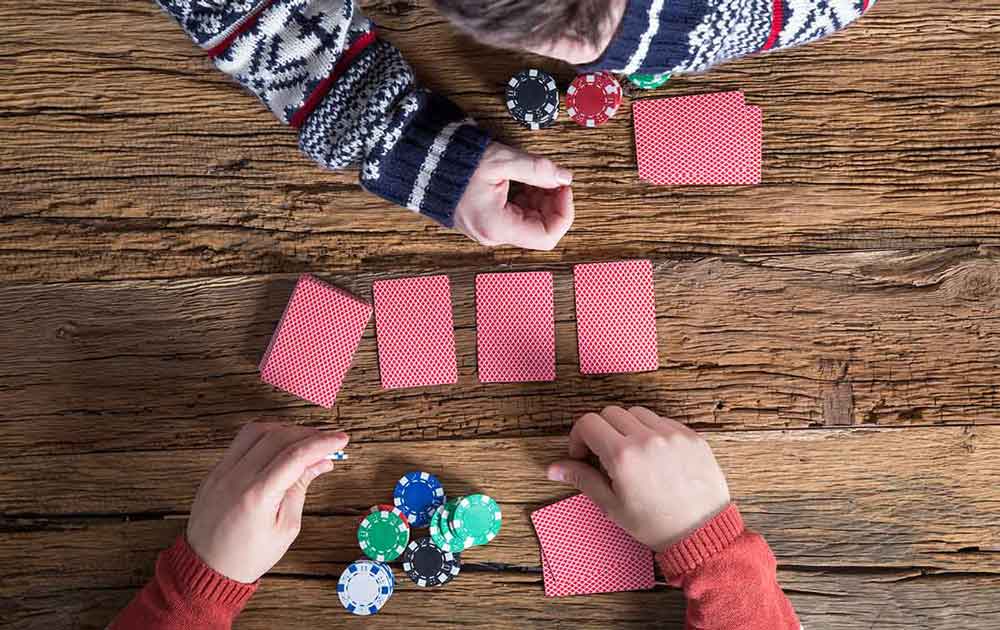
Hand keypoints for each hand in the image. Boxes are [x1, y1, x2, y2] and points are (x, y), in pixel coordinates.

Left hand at [186, 423, 348, 582]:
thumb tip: (321, 462)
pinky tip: (280, 444)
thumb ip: (300, 488)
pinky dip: (265, 436)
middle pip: (278, 437)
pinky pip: (241, 441)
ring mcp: (221, 471)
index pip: (295, 455)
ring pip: (257, 431)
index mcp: (256, 496)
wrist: (206, 569)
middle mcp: (236, 477)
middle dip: (308, 433)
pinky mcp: (215, 471)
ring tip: (305, 439)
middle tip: (328, 440)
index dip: (322, 442)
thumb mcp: (285, 528)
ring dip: (285, 429)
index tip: (341, 438)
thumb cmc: (247, 556)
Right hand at [454, 142, 573, 249]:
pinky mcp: (487, 221)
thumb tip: (563, 177)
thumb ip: (536, 169)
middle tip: (553, 177)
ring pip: (529, 222)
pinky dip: (526, 198)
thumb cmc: (454, 164)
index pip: (547, 237)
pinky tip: (523, 180)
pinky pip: (516, 216)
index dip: (563, 213)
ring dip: (540, 199)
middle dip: (552, 202)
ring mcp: (489, 230)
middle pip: (540, 229)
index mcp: (497, 226)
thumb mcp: (501, 161)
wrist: (424, 164)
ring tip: (535, 175)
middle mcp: (492, 235)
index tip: (564, 189)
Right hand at [547, 406, 729, 550]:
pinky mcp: (691, 436)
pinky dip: (652, 431)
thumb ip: (582, 479)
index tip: (582, 454)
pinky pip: (662, 420)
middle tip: (604, 455)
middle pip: (610, 413)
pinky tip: (653, 455)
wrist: (702, 533)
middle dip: (600, 431)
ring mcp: (671, 434)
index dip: (578, 437)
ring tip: (630, 454)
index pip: (588, 423)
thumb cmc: (656, 524)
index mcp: (623, 455)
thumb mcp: (612, 505)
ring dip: (626, 427)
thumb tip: (554, 469)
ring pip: (636, 413)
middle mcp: (647, 438)